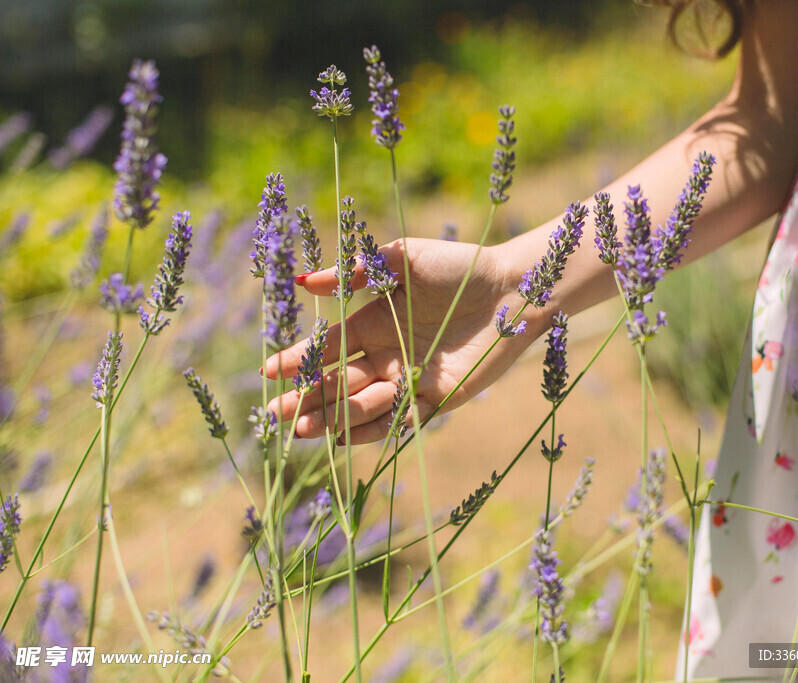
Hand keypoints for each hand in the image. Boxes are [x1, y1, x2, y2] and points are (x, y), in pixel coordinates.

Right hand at [262, 237, 538, 443]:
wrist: (512, 289)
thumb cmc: (458, 267)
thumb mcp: (402, 259)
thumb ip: (357, 272)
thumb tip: (303, 282)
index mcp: (375, 321)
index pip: (328, 348)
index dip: (297, 360)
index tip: (267, 373)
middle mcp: (388, 354)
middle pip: (337, 383)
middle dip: (304, 399)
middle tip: (273, 415)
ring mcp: (410, 378)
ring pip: (362, 405)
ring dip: (332, 418)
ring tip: (302, 429)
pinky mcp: (437, 398)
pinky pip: (399, 420)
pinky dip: (372, 429)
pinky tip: (343, 437)